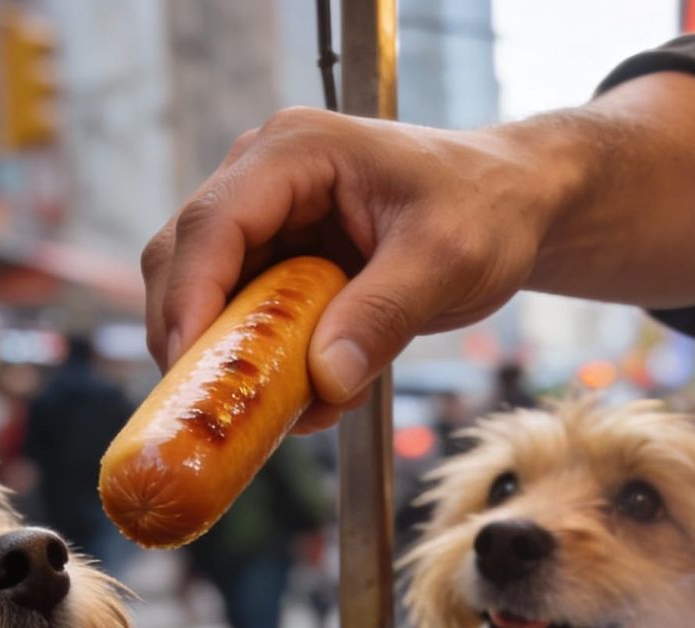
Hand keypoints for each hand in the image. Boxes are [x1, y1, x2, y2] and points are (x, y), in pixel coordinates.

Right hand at [141, 110, 568, 431]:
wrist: (511, 207)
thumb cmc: (486, 209)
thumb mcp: (447, 261)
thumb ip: (385, 315)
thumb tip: (326, 379)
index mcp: (296, 152)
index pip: (212, 224)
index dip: (190, 300)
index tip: (191, 368)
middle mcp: (262, 178)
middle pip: (183, 261)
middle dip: (192, 340)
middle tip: (213, 407)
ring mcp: (264, 222)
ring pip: (203, 298)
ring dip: (229, 360)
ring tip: (284, 407)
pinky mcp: (275, 263)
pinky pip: (242, 322)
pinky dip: (261, 367)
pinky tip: (311, 396)